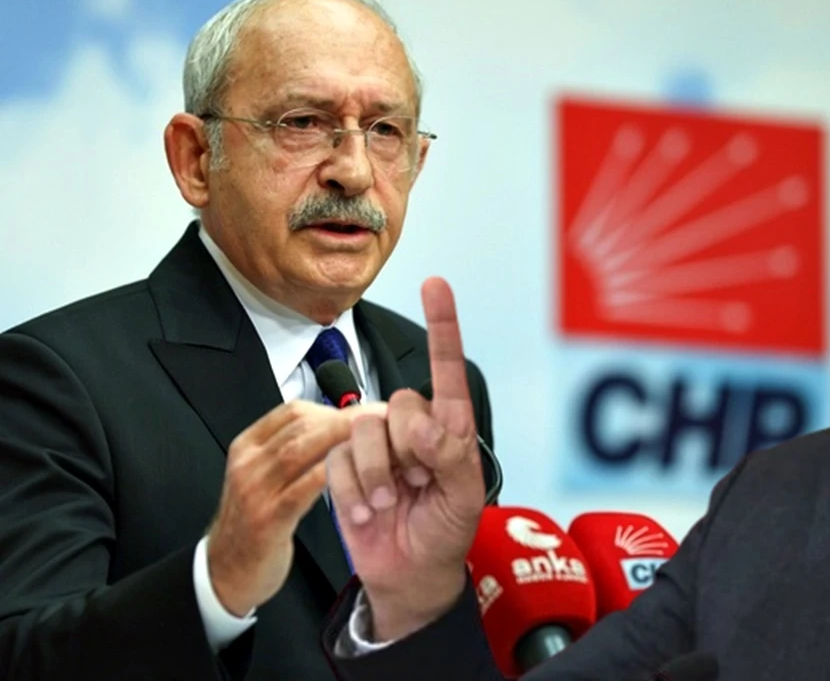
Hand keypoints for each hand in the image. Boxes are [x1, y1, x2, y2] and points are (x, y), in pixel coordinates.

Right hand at [207, 400, 374, 616]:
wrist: (226, 572)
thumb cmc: (255, 523)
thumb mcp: (266, 477)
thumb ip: (296, 451)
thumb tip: (340, 426)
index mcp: (248, 446)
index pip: (294, 411)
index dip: (335, 408)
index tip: (366, 412)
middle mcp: (248, 462)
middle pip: (302, 426)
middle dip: (346, 420)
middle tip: (382, 421)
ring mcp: (254, 489)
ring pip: (301, 451)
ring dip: (342, 442)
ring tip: (377, 442)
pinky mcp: (267, 519)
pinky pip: (302, 488)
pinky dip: (331, 475)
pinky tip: (358, 475)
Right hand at [327, 277, 486, 641]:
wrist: (409, 574)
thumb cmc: (446, 532)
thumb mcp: (464, 498)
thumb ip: (450, 455)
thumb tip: (423, 425)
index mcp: (449, 426)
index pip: (446, 369)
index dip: (442, 324)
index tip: (436, 284)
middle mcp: (413, 427)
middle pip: (399, 405)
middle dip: (405, 449)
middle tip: (416, 484)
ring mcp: (377, 446)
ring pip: (362, 430)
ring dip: (376, 476)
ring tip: (391, 502)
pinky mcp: (344, 466)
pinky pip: (336, 460)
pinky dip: (352, 492)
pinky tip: (367, 512)